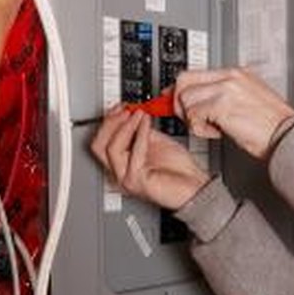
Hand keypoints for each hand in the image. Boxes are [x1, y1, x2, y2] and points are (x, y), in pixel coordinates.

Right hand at [90, 107, 209, 209]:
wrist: (194, 187)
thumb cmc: (179, 171)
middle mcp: (120, 173)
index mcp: (122, 165)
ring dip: (125, 125)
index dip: (108, 121)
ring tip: (138, 114)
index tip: (121, 106)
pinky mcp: (136, 181)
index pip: (101, 142)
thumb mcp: (155, 142)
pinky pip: (133, 152)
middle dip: (110, 122)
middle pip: (99, 145)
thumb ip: (140, 131)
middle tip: (125, 109)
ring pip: (111, 148)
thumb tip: (132, 114)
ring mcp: (126, 178)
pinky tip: (146, 123)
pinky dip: (139, 133)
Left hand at [174, 68, 293, 159]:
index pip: (196, 73)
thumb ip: (223, 96)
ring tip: (212, 128)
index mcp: (236, 74)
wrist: (286, 136)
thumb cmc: (272, 126)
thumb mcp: (248, 101)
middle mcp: (230, 77)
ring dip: (193, 119)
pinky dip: (200, 128)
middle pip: (184, 80)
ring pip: (186, 99)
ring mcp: (226, 89)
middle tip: (189, 119)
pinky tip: (217, 132)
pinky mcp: (222, 105)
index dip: (181, 90)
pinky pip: (194, 114)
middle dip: (179, 102)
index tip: (174, 101)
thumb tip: (200, 102)